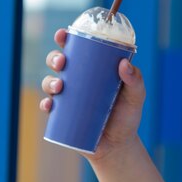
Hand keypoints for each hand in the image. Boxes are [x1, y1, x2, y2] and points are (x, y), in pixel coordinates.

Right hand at [40, 28, 145, 160]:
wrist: (118, 147)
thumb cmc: (127, 117)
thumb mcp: (136, 97)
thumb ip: (135, 81)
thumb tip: (124, 64)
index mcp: (93, 69)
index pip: (77, 49)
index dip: (66, 39)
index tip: (63, 34)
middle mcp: (77, 80)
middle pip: (59, 63)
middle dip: (54, 58)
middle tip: (62, 61)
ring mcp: (68, 98)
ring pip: (50, 83)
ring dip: (49, 81)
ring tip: (60, 86)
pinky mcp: (62, 117)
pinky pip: (48, 107)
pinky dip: (45, 104)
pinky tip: (49, 104)